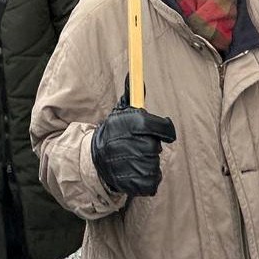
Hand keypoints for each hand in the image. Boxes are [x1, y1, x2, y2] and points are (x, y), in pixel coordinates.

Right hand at [90, 82, 175, 196]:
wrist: (92, 159)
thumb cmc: (112, 133)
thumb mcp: (119, 113)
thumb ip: (132, 95)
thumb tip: (133, 74)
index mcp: (131, 124)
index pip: (162, 127)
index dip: (165, 130)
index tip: (165, 132)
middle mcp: (131, 144)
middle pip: (156, 147)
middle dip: (149, 147)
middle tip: (137, 146)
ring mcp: (130, 165)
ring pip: (154, 165)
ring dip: (148, 164)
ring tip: (135, 160)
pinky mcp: (131, 184)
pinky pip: (152, 183)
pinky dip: (147, 180)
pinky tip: (136, 173)